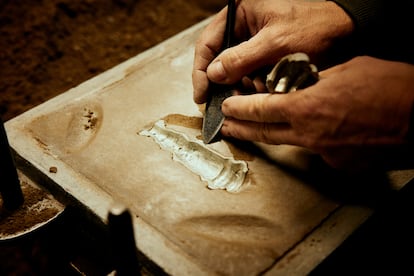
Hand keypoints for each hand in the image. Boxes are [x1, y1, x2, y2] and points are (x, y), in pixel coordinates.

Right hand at [192, 0, 353, 103]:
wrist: (347, 32)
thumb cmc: (315, 27)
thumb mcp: (275, 43)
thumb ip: (240, 58)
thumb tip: (213, 74)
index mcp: (240, 12)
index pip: (208, 42)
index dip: (201, 70)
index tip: (201, 94)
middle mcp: (243, 26)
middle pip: (219, 58)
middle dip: (224, 81)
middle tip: (224, 102)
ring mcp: (254, 40)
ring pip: (235, 69)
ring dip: (242, 85)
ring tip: (255, 90)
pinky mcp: (264, 54)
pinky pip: (250, 73)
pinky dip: (255, 84)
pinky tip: (266, 87)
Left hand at [220, 56, 413, 170]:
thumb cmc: (389, 89)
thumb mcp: (343, 71)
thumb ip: (313, 82)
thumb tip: (298, 86)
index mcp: (306, 108)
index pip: (260, 110)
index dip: (239, 109)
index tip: (227, 109)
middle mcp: (310, 135)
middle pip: (264, 134)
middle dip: (242, 129)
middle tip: (228, 127)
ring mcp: (324, 153)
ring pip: (290, 143)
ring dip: (272, 134)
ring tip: (260, 129)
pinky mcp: (340, 164)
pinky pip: (318, 151)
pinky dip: (312, 140)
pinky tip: (318, 131)